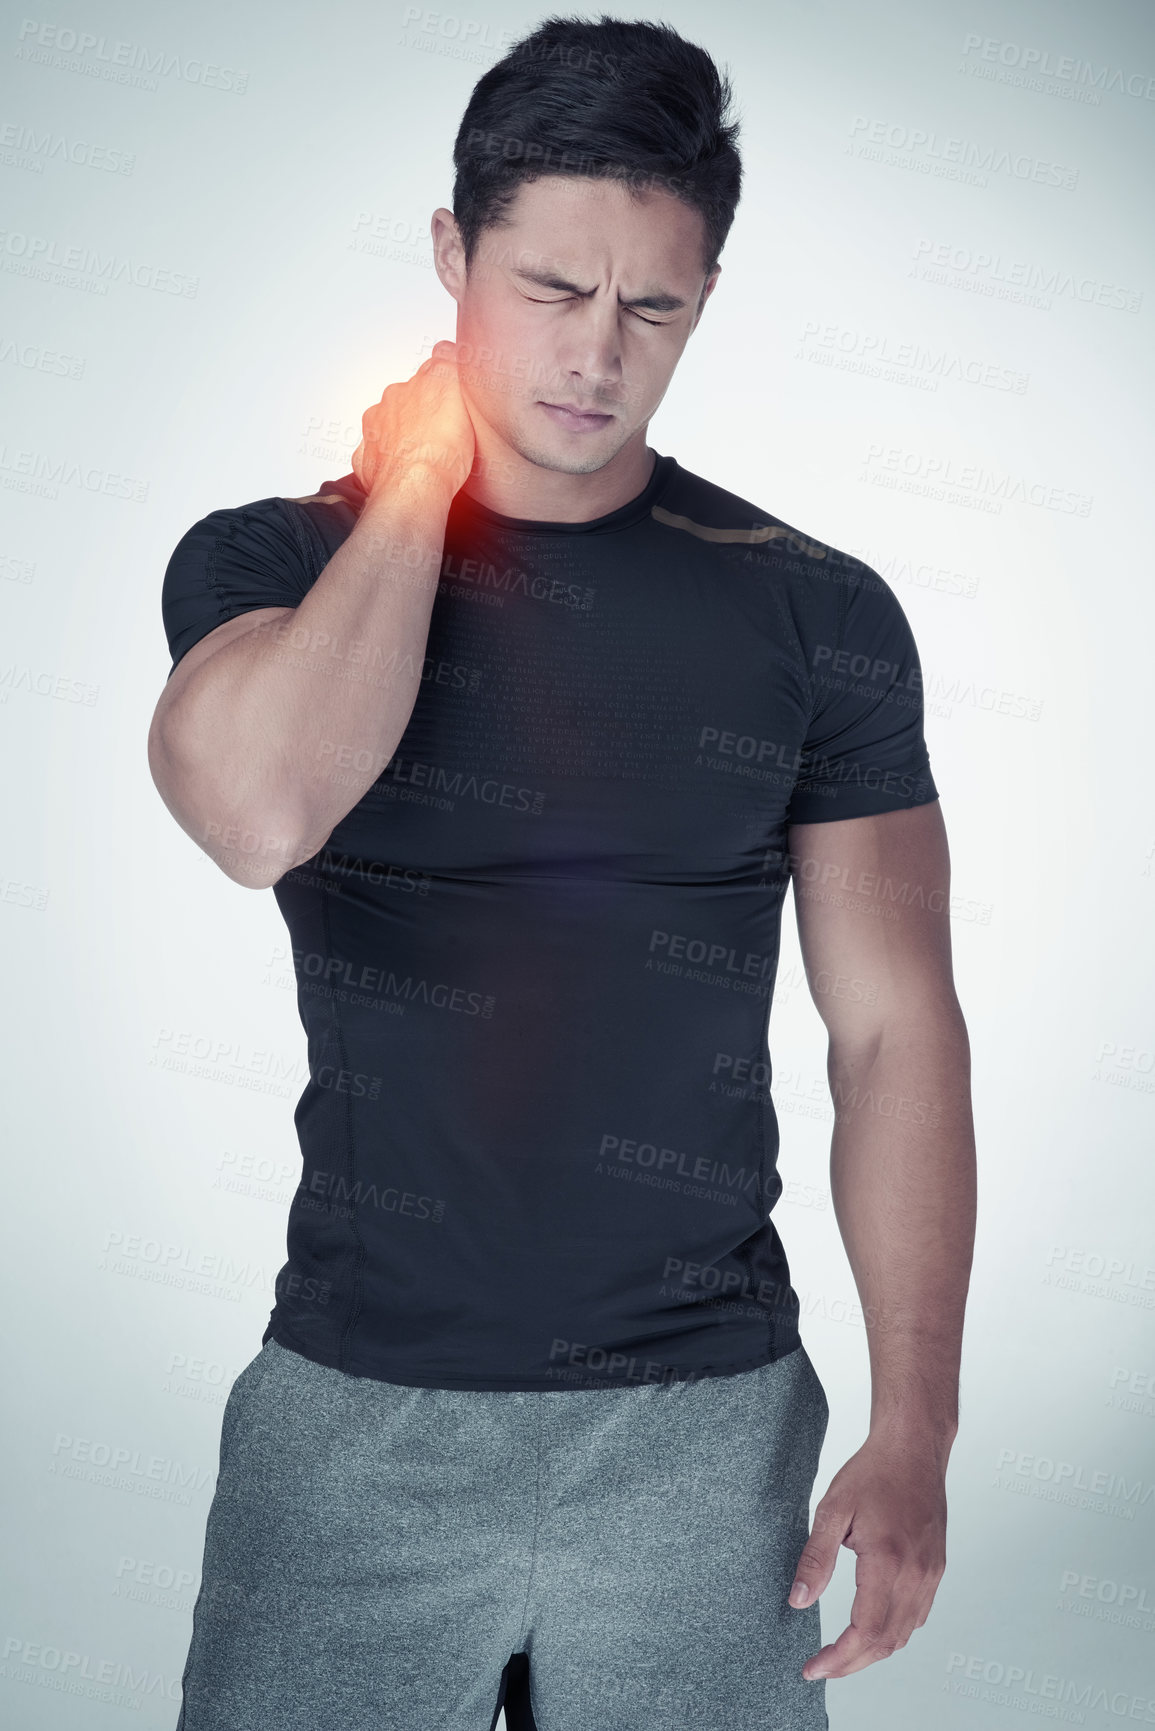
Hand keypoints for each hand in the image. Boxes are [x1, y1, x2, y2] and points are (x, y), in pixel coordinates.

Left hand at [352, 340, 475, 502]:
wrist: (414, 490)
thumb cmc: (441, 452)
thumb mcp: (459, 395)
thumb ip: (450, 366)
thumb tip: (446, 348)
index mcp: (416, 386)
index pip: (432, 369)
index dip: (443, 377)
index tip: (449, 386)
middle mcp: (392, 402)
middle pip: (408, 397)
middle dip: (421, 409)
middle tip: (440, 429)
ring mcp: (376, 430)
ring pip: (388, 424)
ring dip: (401, 434)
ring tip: (422, 453)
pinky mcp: (367, 459)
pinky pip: (375, 455)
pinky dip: (386, 460)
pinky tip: (402, 470)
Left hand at [788, 1432, 947, 1678]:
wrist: (913, 1447)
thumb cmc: (873, 1472)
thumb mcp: (832, 1510)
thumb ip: (816, 1560)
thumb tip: (798, 1601)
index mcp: (889, 1562)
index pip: (866, 1632)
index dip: (839, 1659)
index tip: (813, 1668)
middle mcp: (916, 1575)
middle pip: (887, 1643)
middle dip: (852, 1664)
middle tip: (822, 1668)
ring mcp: (931, 1574)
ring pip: (905, 1634)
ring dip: (873, 1652)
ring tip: (842, 1654)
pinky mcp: (936, 1568)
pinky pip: (917, 1615)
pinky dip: (894, 1632)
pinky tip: (872, 1627)